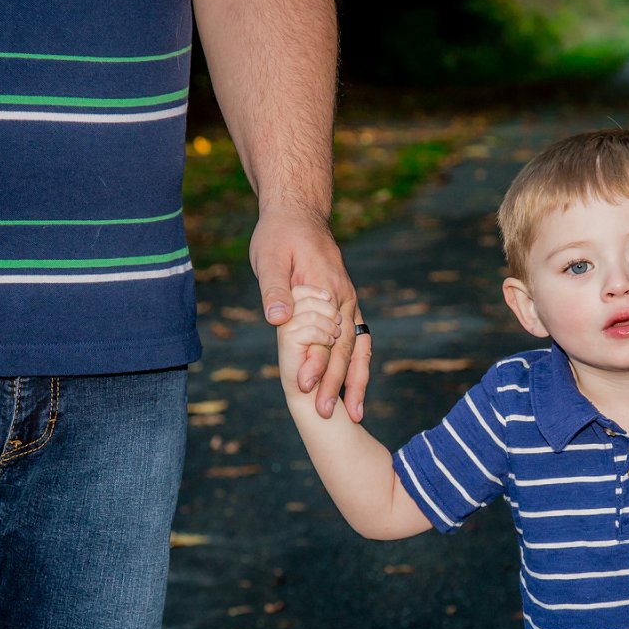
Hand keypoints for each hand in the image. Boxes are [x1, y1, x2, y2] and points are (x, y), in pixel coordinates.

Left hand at [250, 209, 370, 420]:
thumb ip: (275, 289)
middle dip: (336, 384)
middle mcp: (346, 300)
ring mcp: (350, 305)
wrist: (298, 214)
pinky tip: (356, 391)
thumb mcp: (269, 257)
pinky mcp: (346, 309)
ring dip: (356, 383)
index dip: (315, 363)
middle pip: (345, 349)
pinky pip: (359, 343)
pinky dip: (359, 368)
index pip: (325, 335)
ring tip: (356, 415)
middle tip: (326, 414)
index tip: (304, 388)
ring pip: (359, 349)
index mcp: (329, 289)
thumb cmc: (279, 235)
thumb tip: (277, 319)